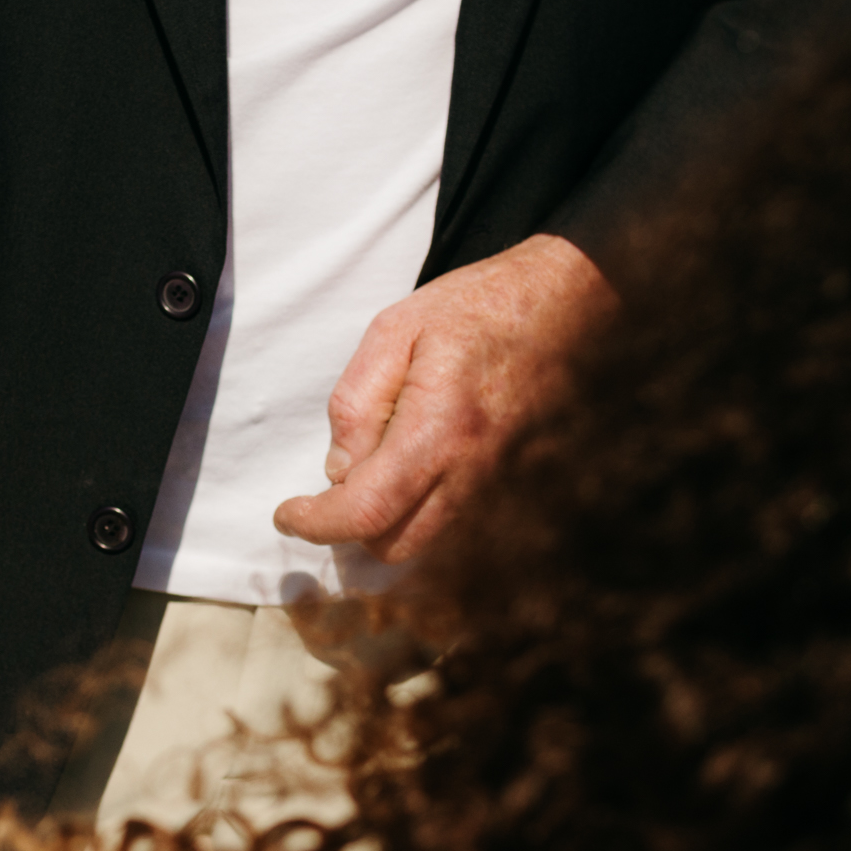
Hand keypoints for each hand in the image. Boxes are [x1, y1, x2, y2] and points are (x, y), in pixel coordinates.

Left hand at [274, 234, 614, 561]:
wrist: (563, 303)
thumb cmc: (475, 310)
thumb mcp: (392, 331)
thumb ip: (356, 404)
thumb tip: (338, 472)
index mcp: (439, 429)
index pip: (368, 511)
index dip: (317, 525)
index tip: (287, 515)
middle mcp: (475, 471)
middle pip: (397, 547)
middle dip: (351, 529)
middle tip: (329, 490)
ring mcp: (498, 485)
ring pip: (428, 544)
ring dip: (387, 523)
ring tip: (375, 467)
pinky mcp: (511, 487)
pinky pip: (455, 525)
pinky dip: (421, 513)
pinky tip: (410, 468)